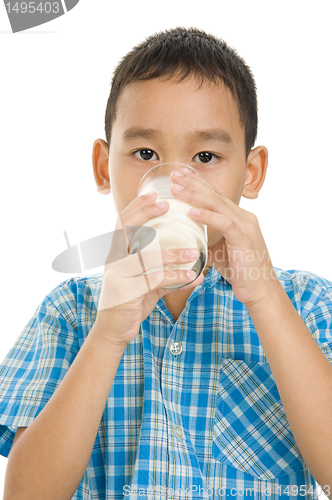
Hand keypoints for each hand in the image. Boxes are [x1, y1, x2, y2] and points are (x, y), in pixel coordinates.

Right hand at [94, 191, 203, 348]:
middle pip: (125, 228)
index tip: (155, 193)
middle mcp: (114, 261)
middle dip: (145, 212)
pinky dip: (176, 278)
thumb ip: (167, 274)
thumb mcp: (148, 284)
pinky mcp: (125, 292)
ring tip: (194, 253)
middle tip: (166, 203)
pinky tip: (192, 278)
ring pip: (146, 257)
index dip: (137, 206)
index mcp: (117, 254)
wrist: (114, 330)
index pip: (123, 222)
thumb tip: (196, 270)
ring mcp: (117, 276)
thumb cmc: (131, 302)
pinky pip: (153, 281)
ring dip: (172, 254)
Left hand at [170, 168, 279, 308]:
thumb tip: (185, 240)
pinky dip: (207, 216)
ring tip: (176, 188)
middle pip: (215, 195)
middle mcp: (243, 217)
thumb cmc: (240, 272)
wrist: (260, 290)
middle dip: (193, 183)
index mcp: (238, 218)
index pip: (215, 196)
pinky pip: (224, 223)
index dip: (198, 184)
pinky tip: (192, 212)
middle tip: (174, 173)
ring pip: (218, 204)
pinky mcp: (244, 238)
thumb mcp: (218, 252)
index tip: (180, 175)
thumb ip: (205, 241)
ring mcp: (245, 226)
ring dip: (195, 195)